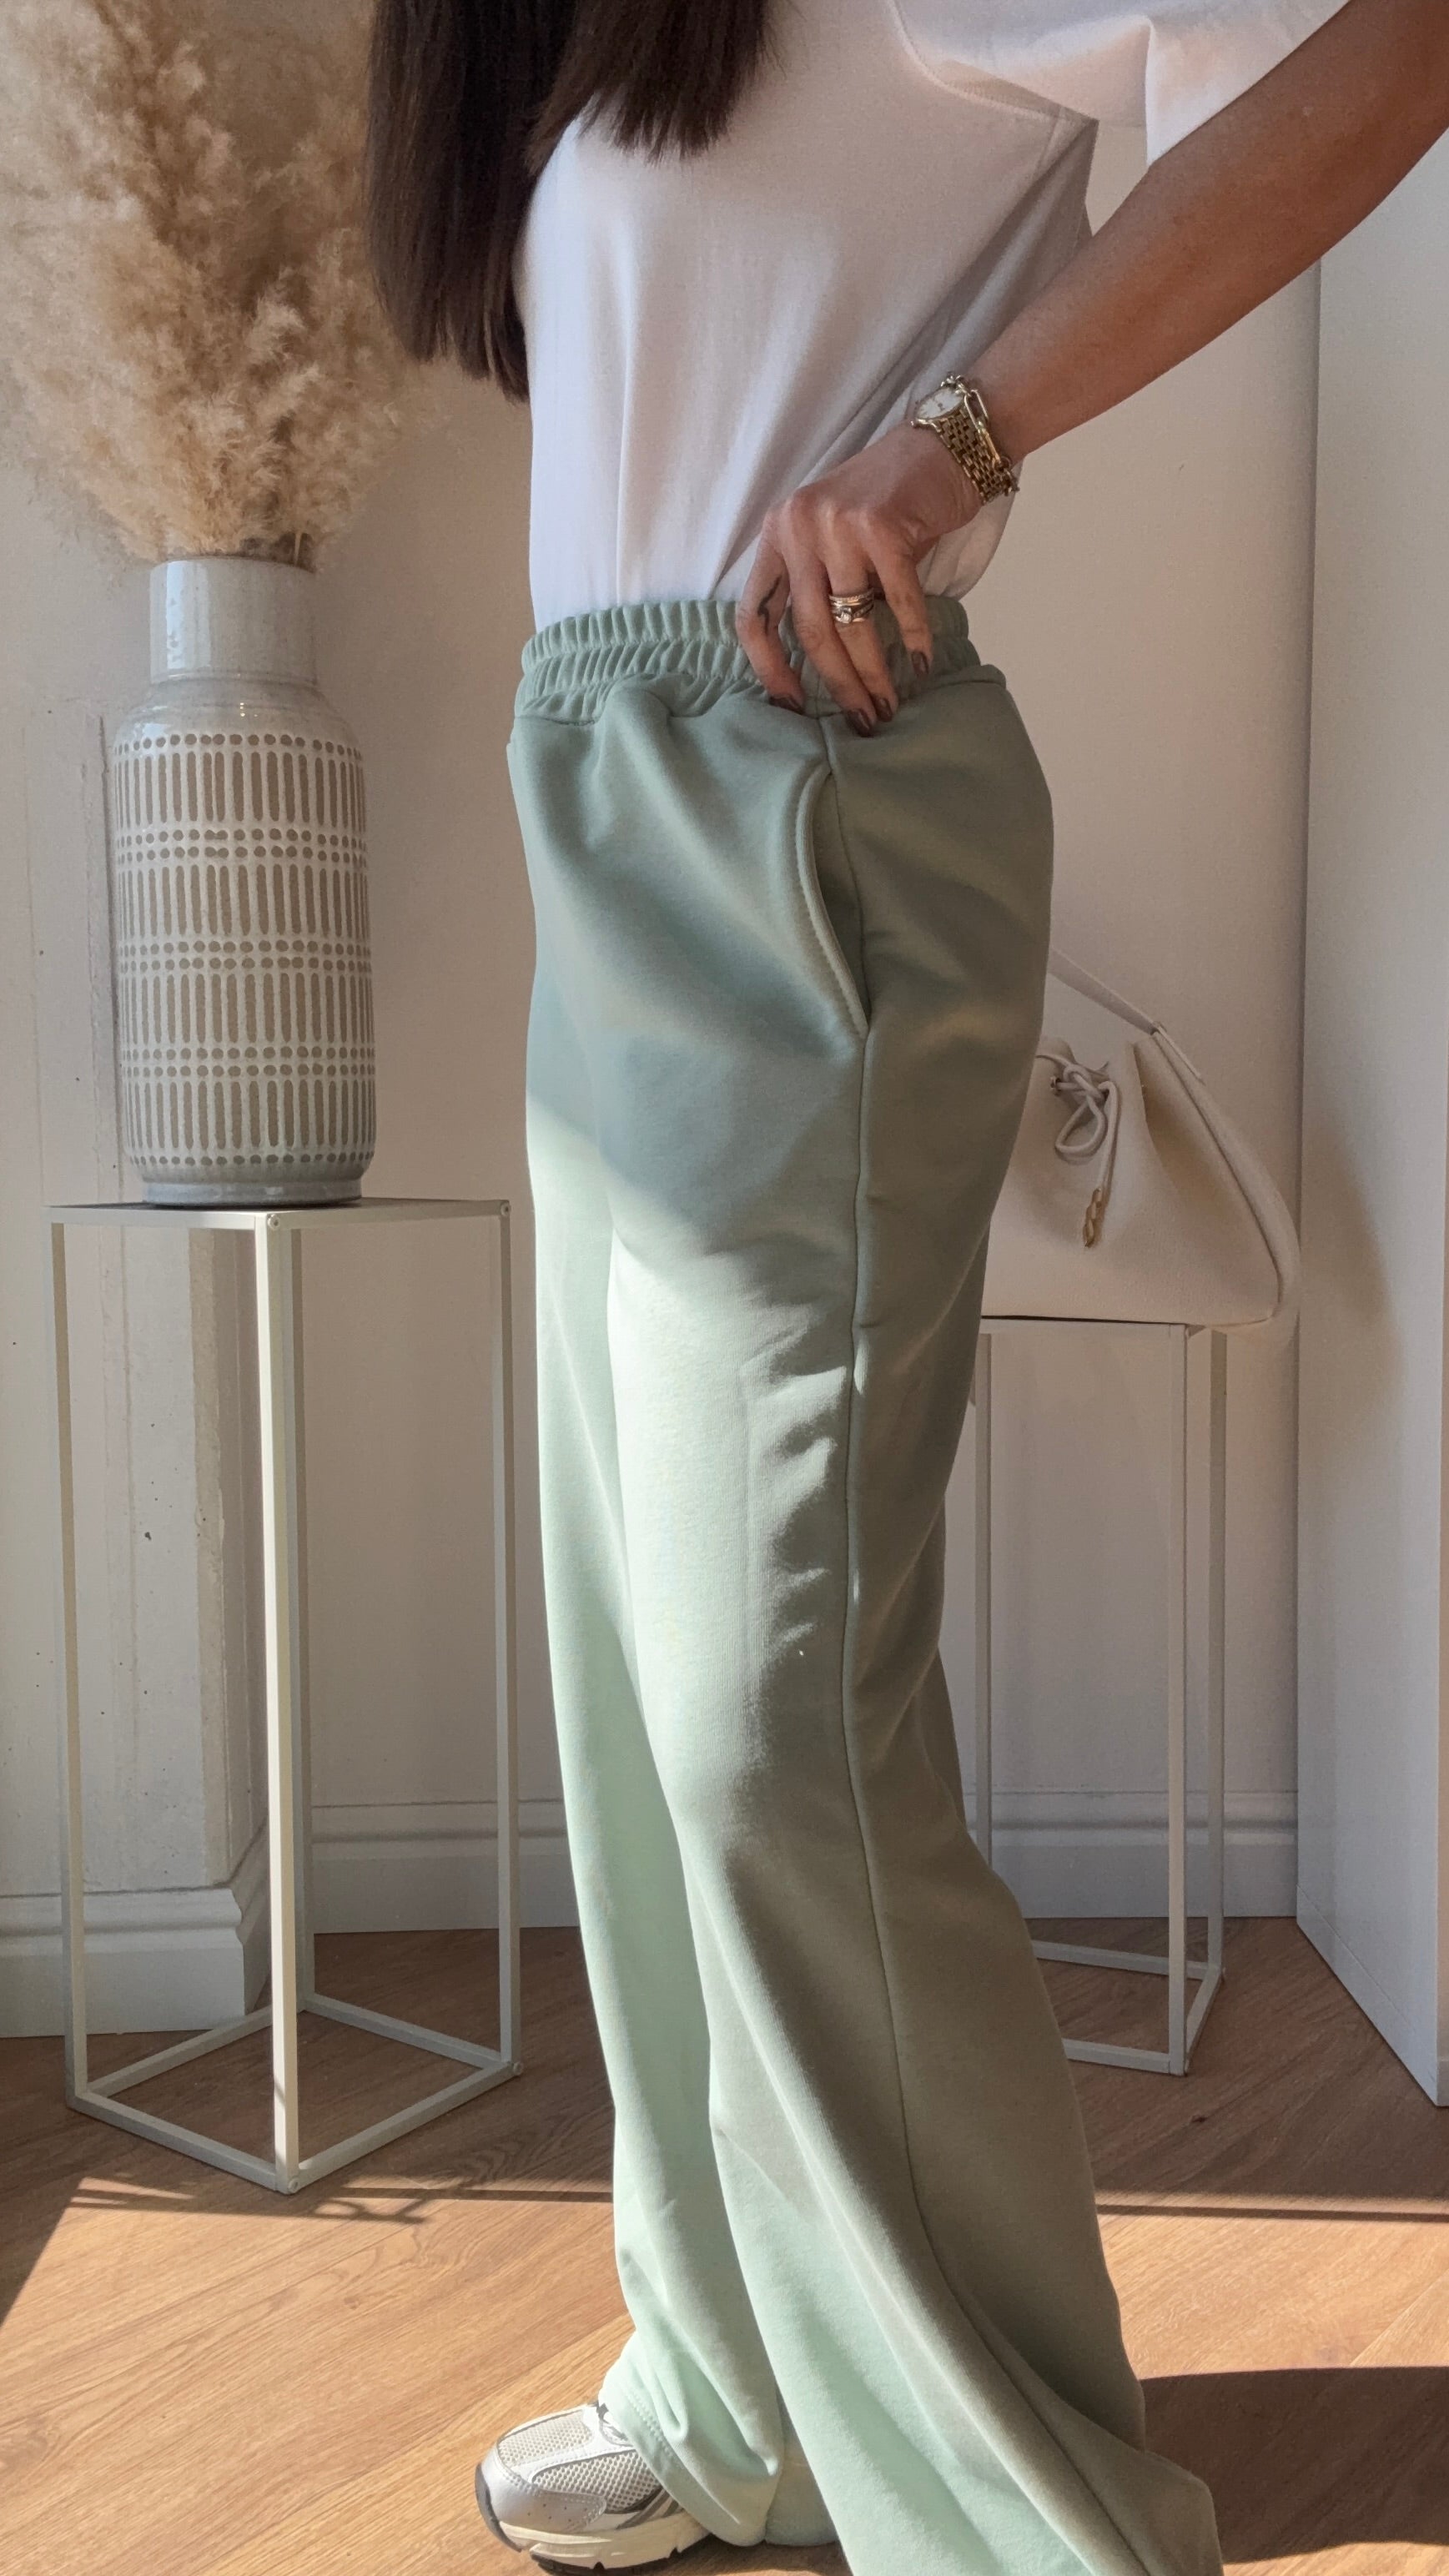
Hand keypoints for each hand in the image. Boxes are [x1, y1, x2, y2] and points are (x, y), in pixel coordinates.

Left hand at [735, 423, 976, 728]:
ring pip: (850, 623)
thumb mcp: (830, 537)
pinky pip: (898, 601)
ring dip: (873, 673)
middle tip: (859, 719)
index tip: (791, 704)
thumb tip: (818, 667)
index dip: (768, 667)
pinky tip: (922, 665)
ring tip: (888, 705)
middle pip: (808, 629)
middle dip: (836, 683)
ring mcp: (839, 525)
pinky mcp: (883, 527)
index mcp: (778, 534)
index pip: (754, 614)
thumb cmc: (887, 501)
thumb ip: (816, 585)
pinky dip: (913, 638)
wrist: (939, 447)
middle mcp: (799, 527)